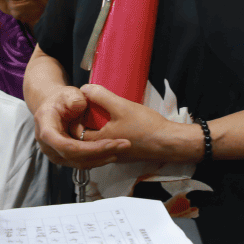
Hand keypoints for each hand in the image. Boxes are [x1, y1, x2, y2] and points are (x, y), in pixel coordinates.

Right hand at [33, 84, 129, 168]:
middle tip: (123, 145)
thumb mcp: (67, 94)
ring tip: (121, 148)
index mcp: (46, 131)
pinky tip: (112, 151)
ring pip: (80, 163)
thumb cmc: (61, 99)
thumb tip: (80, 105)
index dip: (90, 148)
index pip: (67, 146)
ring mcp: (56, 155)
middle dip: (101, 153)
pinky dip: (98, 158)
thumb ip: (73, 98)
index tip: (110, 143)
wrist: (53, 107)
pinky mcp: (64, 158)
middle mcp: (48, 147)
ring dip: (102, 158)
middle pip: (76, 157)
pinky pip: (82, 162)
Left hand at [78, 83, 201, 162]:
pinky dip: (106, 134)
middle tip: (87, 109)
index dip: (75, 120)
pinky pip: (108, 144)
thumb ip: (101, 96)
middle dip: (84, 124)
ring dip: (96, 129)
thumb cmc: (145, 125)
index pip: (76, 134)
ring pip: (97, 142)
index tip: (79, 107)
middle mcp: (104, 152)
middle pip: (85, 138)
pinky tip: (113, 122)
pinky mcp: (125, 154)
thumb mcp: (121, 106)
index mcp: (99, 143)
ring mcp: (115, 155)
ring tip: (99, 113)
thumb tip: (85, 88)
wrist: (168, 142)